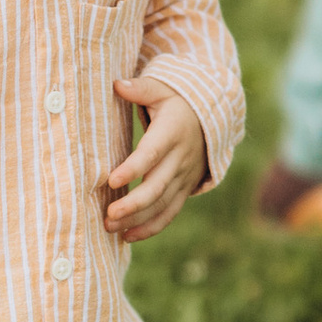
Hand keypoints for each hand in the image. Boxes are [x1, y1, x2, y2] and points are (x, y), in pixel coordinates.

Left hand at [104, 77, 209, 240]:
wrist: (213, 118)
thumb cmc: (177, 102)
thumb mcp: (163, 88)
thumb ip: (140, 88)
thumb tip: (117, 85)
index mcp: (172, 132)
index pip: (151, 153)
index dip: (133, 168)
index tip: (111, 180)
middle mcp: (181, 158)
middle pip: (157, 186)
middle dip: (133, 204)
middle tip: (108, 214)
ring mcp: (185, 176)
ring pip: (162, 204)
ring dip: (137, 219)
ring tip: (110, 228)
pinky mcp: (185, 189)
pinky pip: (170, 212)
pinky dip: (151, 227)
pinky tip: (128, 236)